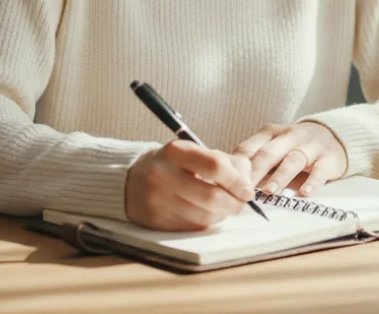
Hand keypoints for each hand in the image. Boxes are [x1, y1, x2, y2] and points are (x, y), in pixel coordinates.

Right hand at [125, 140, 255, 230]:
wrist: (130, 182)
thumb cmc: (172, 165)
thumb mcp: (193, 152)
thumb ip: (224, 163)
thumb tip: (247, 184)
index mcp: (175, 152)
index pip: (214, 166)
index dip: (237, 180)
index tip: (248, 191)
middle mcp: (163, 175)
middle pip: (212, 196)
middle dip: (234, 203)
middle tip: (242, 203)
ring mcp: (158, 201)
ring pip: (205, 216)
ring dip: (222, 214)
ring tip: (222, 206)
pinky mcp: (157, 222)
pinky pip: (194, 227)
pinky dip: (206, 222)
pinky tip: (204, 213)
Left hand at [233, 122, 347, 196]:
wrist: (334, 136)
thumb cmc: (294, 148)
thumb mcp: (274, 147)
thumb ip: (255, 162)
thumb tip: (230, 186)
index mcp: (270, 133)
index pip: (249, 147)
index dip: (237, 166)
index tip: (227, 183)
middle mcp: (289, 136)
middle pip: (269, 153)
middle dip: (255, 171)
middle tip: (244, 191)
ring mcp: (310, 146)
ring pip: (293, 160)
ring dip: (280, 176)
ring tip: (269, 192)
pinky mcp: (328, 159)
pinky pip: (320, 170)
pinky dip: (312, 182)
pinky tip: (304, 193)